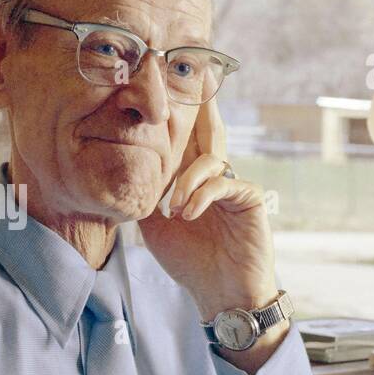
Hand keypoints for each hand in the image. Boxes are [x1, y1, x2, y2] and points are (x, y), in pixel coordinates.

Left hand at [137, 96, 277, 321]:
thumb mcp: (155, 226)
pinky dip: (203, 195)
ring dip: (186, 180)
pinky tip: (189, 212)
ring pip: (211, 158)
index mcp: (193, 178)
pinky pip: (225, 184)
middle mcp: (216, 175)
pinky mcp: (251, 199)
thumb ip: (145, 196)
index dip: (175, 117)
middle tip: (188, 80)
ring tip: (173, 207)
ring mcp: (235, 185)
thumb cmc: (190, 261)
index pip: (184, 140)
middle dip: (197, 109)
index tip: (161, 88)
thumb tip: (122, 172)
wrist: (221, 295)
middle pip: (206, 133)